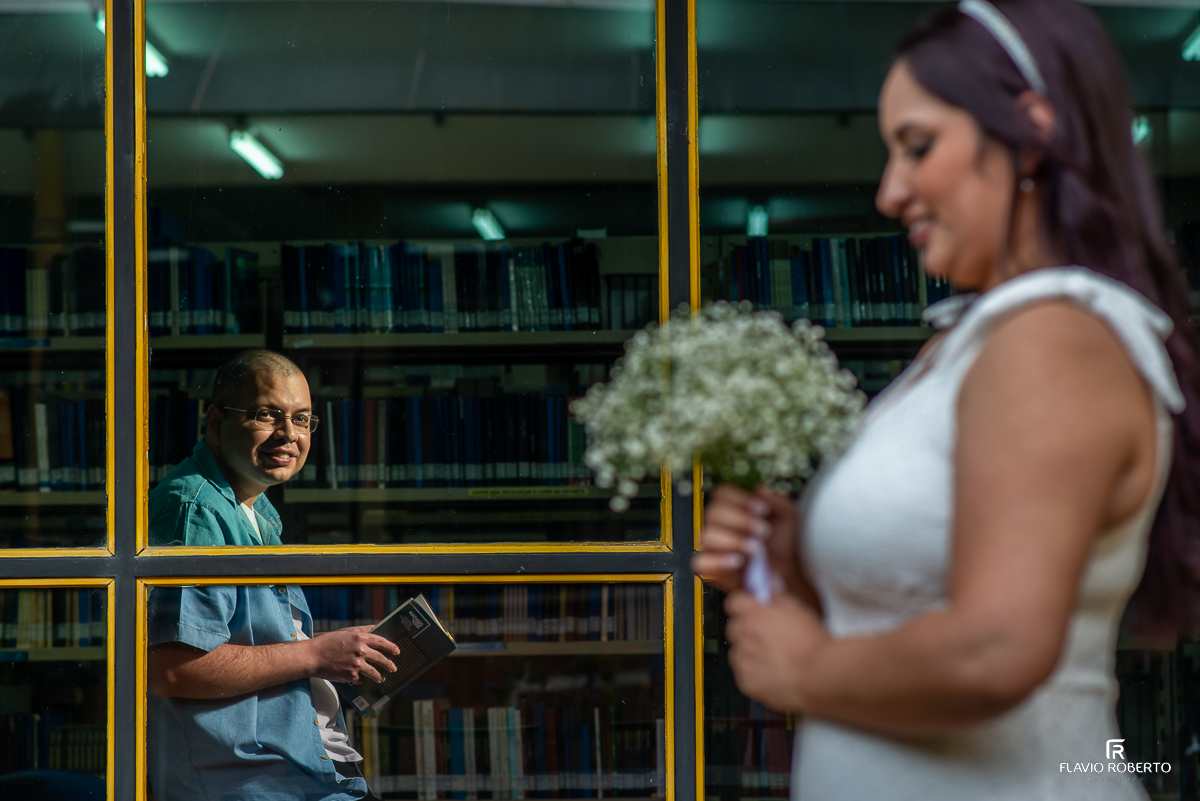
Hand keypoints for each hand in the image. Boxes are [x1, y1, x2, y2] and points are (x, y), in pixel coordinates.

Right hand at [304, 626, 399, 684]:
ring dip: (378, 676)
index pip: (381, 642)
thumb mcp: (345, 632)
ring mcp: (356, 664)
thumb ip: (361, 630)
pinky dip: (360, 679)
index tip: (397, 651)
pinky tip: (360, 680)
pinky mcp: (350, 675)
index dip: (391, 647)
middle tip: (393, 668)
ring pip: (373, 672)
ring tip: (381, 679)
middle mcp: (361, 651)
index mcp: (360, 638)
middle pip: (380, 658)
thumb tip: (374, 628)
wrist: (313, 656)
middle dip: (389, 664)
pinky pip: (360, 679)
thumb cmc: (328, 642)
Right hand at [692, 484, 802, 593]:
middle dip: (740, 520)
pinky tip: (738, 561)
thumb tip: (759, 491)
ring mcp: (716, 549)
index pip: (721, 494)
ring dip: (732, 540)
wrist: (793, 574)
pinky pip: (700, 563)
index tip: (762, 510)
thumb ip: (776, 500)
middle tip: (763, 531)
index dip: (739, 499)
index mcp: (735, 509)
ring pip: (706, 536)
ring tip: (756, 549)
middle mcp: (722, 527)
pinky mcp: (715, 571)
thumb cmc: (786, 545)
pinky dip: (717, 561)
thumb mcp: (788, 516)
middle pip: (713, 513)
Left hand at [724, 590, 827, 711]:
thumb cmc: (813, 643)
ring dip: (749, 652)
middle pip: (733, 627)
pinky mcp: (747, 682)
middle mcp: (745, 635)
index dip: (743, 605)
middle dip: (746, 628)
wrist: (819, 676)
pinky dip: (754, 673)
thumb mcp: (799, 610)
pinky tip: (773, 672)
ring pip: (737, 651)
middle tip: (766, 634)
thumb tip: (769, 590)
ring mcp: (744, 660)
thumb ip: (778, 597)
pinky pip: (743, 673)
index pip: (734, 602)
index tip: (750, 608)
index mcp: (755, 614)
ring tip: (773, 657)